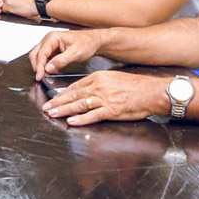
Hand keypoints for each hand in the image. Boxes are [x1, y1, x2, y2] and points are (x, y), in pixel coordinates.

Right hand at [29, 30, 105, 79]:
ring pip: (38, 56)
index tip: (39, 76)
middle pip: (35, 54)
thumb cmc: (87, 43)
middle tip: (41, 77)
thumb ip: (61, 61)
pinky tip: (52, 71)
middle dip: (37, 66)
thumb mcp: (75, 53)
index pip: (41, 53)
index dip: (39, 66)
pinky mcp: (53, 49)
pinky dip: (45, 65)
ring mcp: (50, 44)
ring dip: (41, 66)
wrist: (95, 41)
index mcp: (53, 37)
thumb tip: (48, 68)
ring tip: (46, 75)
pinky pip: (45, 58)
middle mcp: (49, 39)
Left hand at [41, 71, 170, 125]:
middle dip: (58, 102)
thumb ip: (98, 84)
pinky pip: (93, 115)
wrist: (151, 91)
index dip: (62, 93)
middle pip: (73, 95)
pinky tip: (72, 121)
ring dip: (64, 110)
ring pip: (79, 105)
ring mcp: (105, 99)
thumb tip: (84, 90)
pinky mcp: (112, 110)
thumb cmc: (134, 86)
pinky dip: (81, 119)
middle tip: (47, 107)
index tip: (53, 97)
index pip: (75, 86)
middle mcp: (99, 87)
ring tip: (53, 114)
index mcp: (98, 78)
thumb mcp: (113, 79)